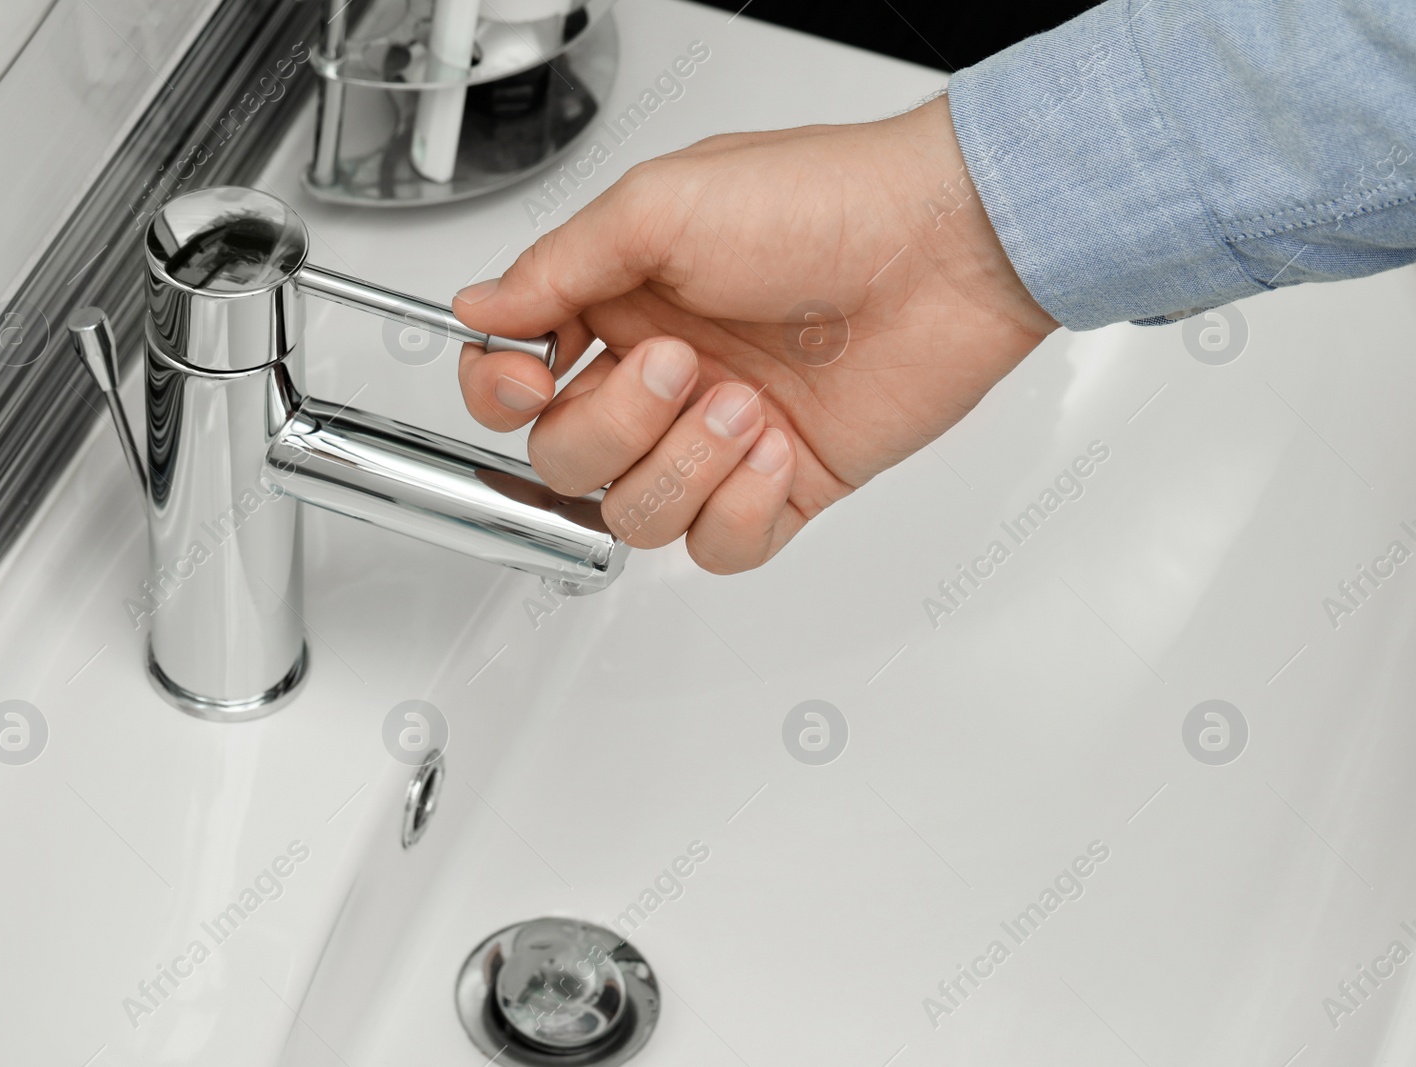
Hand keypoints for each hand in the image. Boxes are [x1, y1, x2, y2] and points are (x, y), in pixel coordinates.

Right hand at [452, 95, 1057, 572]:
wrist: (946, 247)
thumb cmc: (823, 202)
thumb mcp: (662, 205)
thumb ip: (557, 268)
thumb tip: (477, 308)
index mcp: (621, 307)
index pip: (515, 384)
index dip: (503, 397)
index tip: (531, 378)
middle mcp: (662, 378)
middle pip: (566, 462)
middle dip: (613, 427)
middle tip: (679, 366)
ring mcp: (717, 439)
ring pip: (635, 517)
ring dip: (683, 468)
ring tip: (745, 405)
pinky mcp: (781, 485)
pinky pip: (720, 547)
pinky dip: (741, 512)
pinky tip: (777, 449)